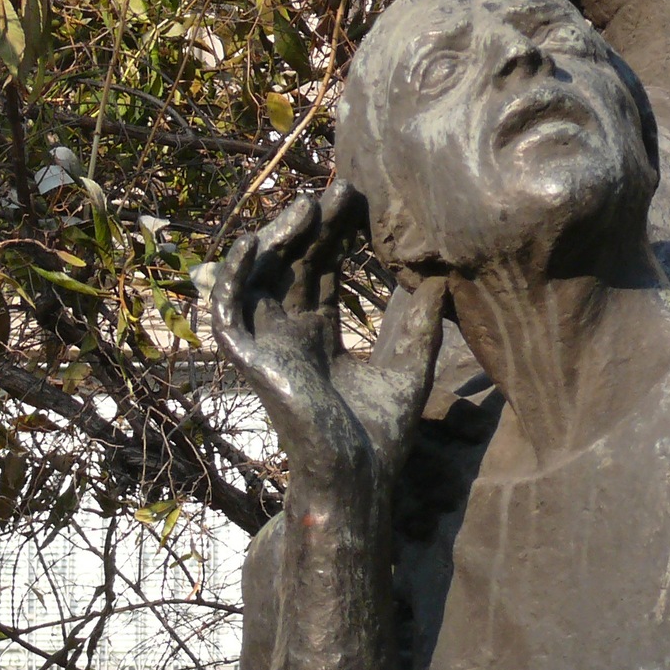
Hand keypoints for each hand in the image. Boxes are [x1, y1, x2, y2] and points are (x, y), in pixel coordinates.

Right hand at [213, 183, 448, 495]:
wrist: (359, 479)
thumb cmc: (380, 434)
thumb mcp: (408, 364)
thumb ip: (417, 321)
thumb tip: (441, 276)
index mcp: (319, 334)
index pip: (322, 271)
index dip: (336, 235)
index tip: (362, 202)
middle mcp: (288, 334)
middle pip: (293, 264)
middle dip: (315, 226)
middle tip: (345, 190)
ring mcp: (266, 345)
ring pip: (258, 276)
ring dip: (278, 237)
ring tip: (310, 204)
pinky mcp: (249, 360)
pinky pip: (228, 311)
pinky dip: (233, 275)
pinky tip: (254, 243)